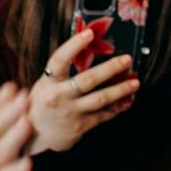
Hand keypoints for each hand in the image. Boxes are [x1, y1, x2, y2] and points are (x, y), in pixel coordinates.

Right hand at [27, 24, 137, 151]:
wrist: (35, 137)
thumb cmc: (42, 105)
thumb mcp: (45, 85)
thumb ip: (61, 73)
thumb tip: (85, 50)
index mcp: (48, 82)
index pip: (60, 60)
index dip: (74, 45)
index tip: (89, 33)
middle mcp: (59, 96)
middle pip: (88, 79)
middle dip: (110, 68)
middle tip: (127, 59)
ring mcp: (71, 112)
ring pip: (101, 98)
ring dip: (121, 89)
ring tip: (135, 82)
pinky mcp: (80, 126)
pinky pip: (103, 115)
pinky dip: (115, 108)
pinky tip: (125, 101)